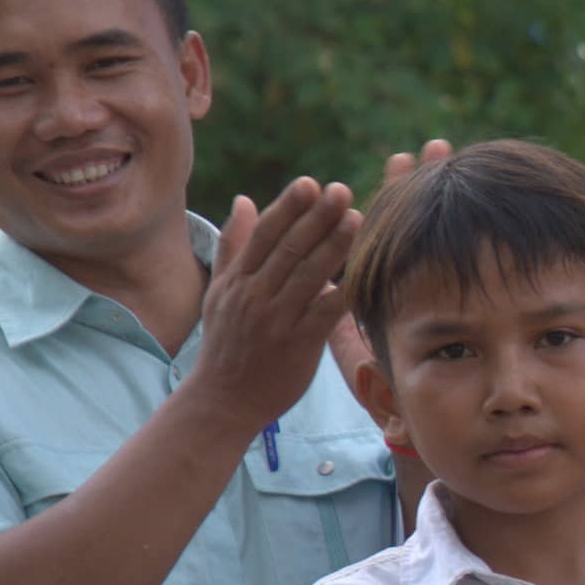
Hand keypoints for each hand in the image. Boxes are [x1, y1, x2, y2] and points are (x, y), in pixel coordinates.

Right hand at [185, 177, 367, 435]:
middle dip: (315, 218)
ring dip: (334, 246)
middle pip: (288, 249)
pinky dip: (344, 291)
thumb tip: (245, 200)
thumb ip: (234, 246)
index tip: (309, 184)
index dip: (287, 208)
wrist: (223, 400)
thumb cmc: (226, 343)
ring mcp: (275, 319)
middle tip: (341, 190)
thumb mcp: (219, 292)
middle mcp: (253, 295)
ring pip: (307, 275)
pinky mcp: (297, 344)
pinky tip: (365, 272)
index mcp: (236, 280)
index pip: (263, 235)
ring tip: (358, 218)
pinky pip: (325, 313)